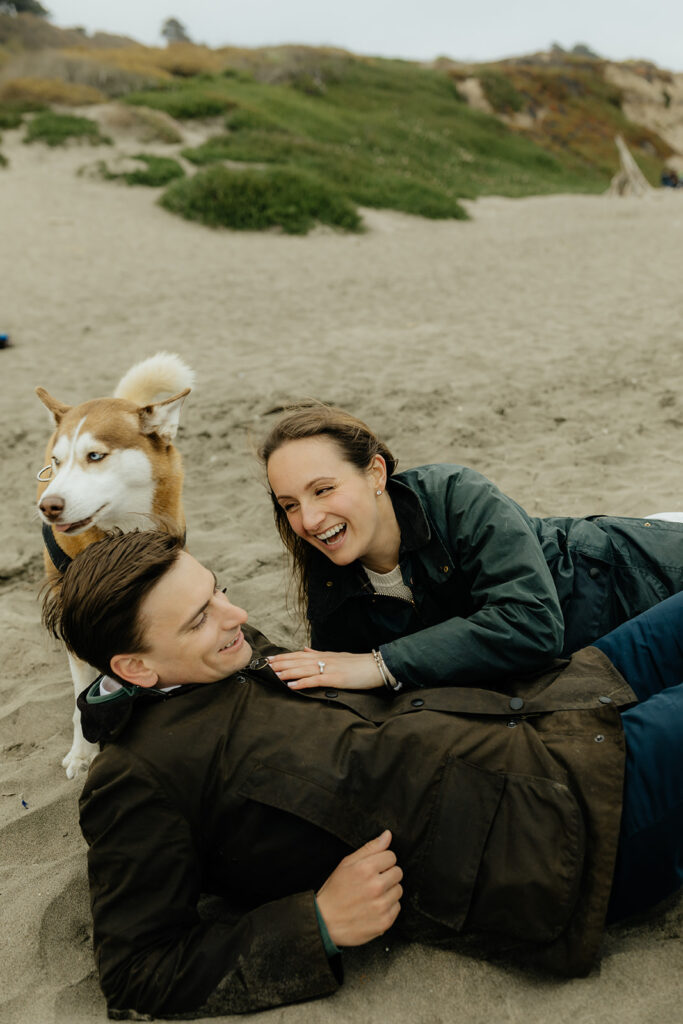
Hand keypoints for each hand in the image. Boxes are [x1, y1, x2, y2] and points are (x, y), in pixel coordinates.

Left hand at [267, 648, 382, 689]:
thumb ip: (319, 654)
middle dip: (281, 663)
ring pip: (304, 669)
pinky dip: (302, 682)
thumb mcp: (337, 657)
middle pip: (298, 661)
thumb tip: (304, 649)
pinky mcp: (336, 678)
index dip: (284, 657)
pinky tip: (292, 686)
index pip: (300, 655)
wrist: (377, 666)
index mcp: (324, 655)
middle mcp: (325, 659)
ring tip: (274, 675)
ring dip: (288, 672)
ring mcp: (330, 668)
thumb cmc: (358, 664)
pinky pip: (316, 680)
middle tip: (266, 665)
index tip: (271, 659)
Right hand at [316, 830, 402, 946]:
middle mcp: (376, 886)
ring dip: (388, 891)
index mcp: (366, 868)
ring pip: (399, 890)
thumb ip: (370, 848)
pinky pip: (397, 907)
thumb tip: (387, 835)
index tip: (373, 868)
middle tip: (372, 882)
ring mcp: (381, 905)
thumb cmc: (335, 890)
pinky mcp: (385, 921)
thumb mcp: (347, 864)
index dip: (382, 861)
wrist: (325, 922)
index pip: (391, 856)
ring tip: (372, 895)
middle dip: (387, 875)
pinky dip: (388, 907)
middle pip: (398, 872)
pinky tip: (374, 907)